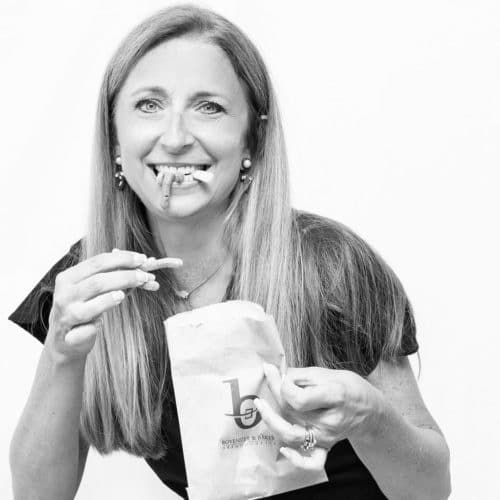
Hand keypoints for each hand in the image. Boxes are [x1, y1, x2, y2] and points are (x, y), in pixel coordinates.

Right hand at [45, 249, 181, 363]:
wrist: (64, 339)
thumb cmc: (84, 308)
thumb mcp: (96, 288)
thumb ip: (117, 276)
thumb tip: (144, 263)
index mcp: (69, 277)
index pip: (98, 262)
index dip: (122, 259)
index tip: (142, 259)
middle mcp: (65, 294)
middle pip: (98, 281)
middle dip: (126, 277)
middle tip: (146, 277)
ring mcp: (66, 316)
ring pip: (91, 305)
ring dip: (111, 299)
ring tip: (124, 295)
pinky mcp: (70, 336)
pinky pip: (87, 329)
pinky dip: (96, 326)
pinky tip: (101, 323)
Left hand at [254, 363, 381, 470]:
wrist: (371, 411)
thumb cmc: (349, 387)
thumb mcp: (329, 373)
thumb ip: (302, 374)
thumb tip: (279, 374)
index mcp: (334, 397)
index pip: (299, 399)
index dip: (285, 385)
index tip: (283, 373)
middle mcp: (329, 421)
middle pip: (292, 412)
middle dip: (276, 391)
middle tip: (269, 375)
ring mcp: (326, 437)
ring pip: (292, 436)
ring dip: (272, 421)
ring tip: (261, 405)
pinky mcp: (325, 447)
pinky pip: (311, 462)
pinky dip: (296, 459)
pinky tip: (283, 449)